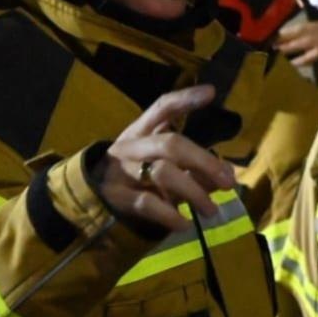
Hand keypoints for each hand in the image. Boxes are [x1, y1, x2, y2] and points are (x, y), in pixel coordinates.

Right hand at [97, 85, 236, 233]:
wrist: (88, 195)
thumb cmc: (134, 174)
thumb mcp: (160, 163)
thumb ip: (194, 167)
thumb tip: (228, 173)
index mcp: (141, 130)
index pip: (162, 107)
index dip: (185, 99)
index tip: (211, 93)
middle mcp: (131, 146)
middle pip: (170, 144)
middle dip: (204, 162)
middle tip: (229, 182)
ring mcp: (122, 171)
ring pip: (162, 173)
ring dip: (193, 192)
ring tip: (211, 210)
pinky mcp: (117, 197)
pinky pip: (147, 203)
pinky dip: (170, 215)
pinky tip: (185, 224)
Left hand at [275, 20, 317, 69]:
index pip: (309, 24)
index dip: (294, 28)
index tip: (281, 32)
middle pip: (303, 29)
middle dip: (286, 34)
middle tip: (270, 39)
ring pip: (304, 40)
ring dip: (288, 45)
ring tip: (275, 50)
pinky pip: (312, 55)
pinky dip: (300, 59)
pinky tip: (290, 63)